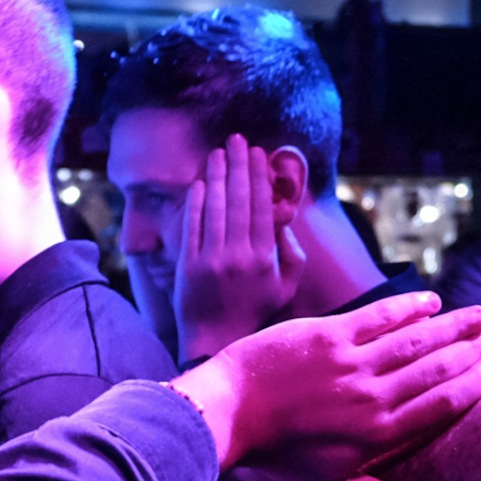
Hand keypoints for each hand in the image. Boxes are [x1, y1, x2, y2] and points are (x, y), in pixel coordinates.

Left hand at [171, 292, 480, 480]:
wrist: (228, 413)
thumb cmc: (278, 458)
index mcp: (378, 434)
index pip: (440, 405)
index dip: (473, 385)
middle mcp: (373, 396)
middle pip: (437, 368)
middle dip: (471, 349)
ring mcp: (352, 362)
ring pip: (415, 339)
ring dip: (451, 325)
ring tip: (477, 315)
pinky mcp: (329, 334)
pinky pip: (379, 316)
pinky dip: (408, 306)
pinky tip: (430, 299)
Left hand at [175, 133, 307, 360]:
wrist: (217, 341)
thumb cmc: (256, 312)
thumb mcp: (286, 287)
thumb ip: (292, 254)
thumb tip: (283, 221)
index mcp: (264, 258)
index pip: (262, 207)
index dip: (259, 176)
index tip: (259, 153)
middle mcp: (238, 255)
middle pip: (239, 200)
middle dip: (238, 165)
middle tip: (237, 139)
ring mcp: (211, 259)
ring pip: (215, 208)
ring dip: (216, 176)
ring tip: (218, 152)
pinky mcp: (188, 265)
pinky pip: (193, 226)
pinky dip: (196, 203)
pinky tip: (199, 183)